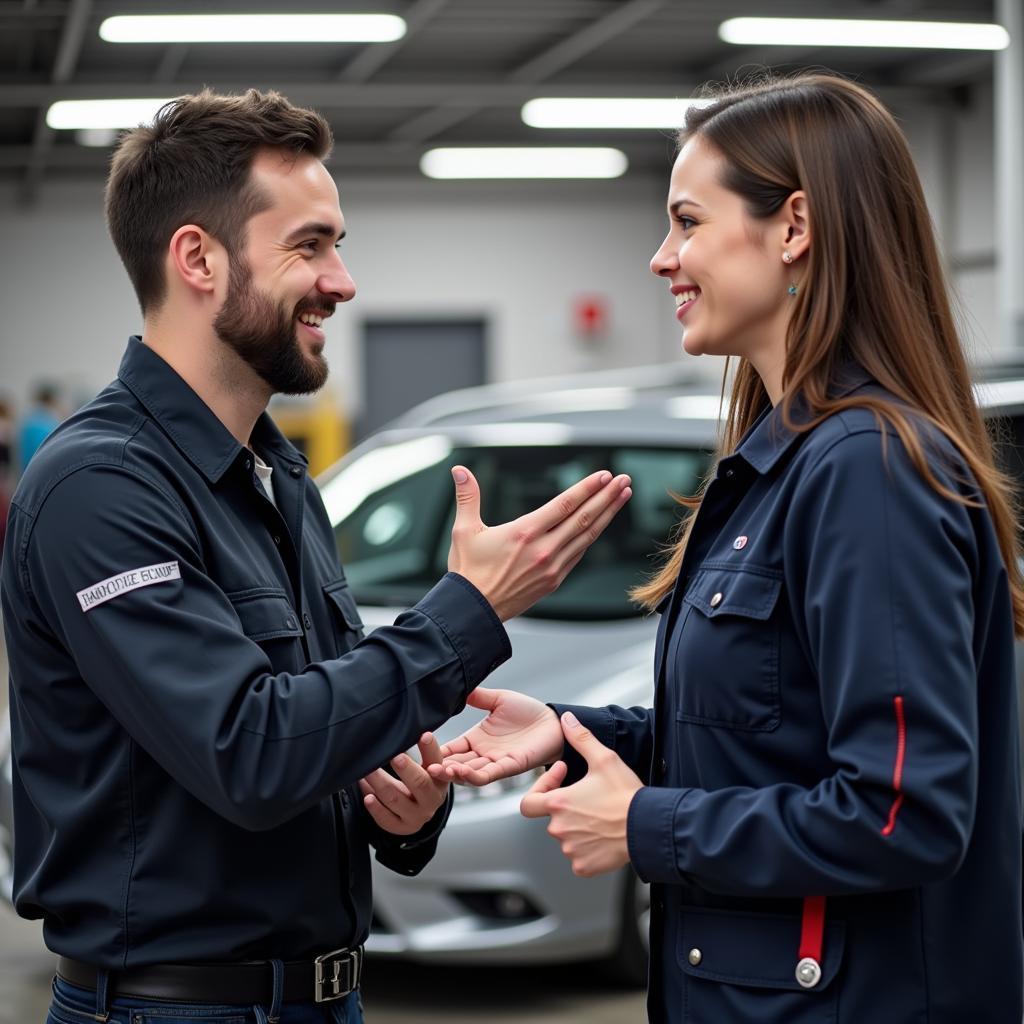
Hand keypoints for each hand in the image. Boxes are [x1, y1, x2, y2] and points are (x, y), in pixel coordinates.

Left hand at [359, 732, 450, 835]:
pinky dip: (376, 809)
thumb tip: (407, 726)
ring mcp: (418, 815)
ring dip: (379, 784)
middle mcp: (432, 798)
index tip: (423, 735)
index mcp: (440, 778)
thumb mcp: (427, 766)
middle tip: (394, 756)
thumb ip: (424, 751)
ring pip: (396, 799)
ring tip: (367, 771)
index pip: (437, 761)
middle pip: (420, 783)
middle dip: (406, 769)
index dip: (431, 749)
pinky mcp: (403, 827)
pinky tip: (367, 796)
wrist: (421, 809)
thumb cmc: (420, 780)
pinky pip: (387, 820)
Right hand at [427, 687, 563, 785]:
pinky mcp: (510, 765)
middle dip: (440, 766)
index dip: (437, 751)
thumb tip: (458, 688)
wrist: (552, 720)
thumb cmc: (528, 711)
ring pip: (469, 773)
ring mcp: (496, 761)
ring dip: (453, 773)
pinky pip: (489, 774)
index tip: (419, 750)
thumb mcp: (498, 700)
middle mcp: (483, 753)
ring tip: (438, 770)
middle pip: (456, 764)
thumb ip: (478, 697)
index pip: (452, 748)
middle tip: (424, 766)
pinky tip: (461, 772)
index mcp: (477, 738)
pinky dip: (474, 775)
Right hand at [447, 465, 630, 620]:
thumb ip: (467, 497)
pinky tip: (600, 524)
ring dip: (607, 514)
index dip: (587, 488)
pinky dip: (592, 536)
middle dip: (607, 496)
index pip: (564, 504)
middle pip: (584, 517)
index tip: (604, 475)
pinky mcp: (554, 580)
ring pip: (587, 536)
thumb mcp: (464, 531)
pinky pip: (579, 554)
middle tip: (624, 480)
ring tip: (622, 496)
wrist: (474, 611)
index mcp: (524, 532)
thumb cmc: (468, 571)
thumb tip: (459, 470)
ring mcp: (552, 567)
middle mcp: (544, 549)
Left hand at [520, 711, 642, 876]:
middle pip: (553, 818)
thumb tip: (567, 719)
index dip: (541, 788)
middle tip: (590, 797)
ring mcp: (571, 850)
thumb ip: (581, 738)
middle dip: (567, 807)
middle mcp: (559, 829)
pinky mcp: (584, 866)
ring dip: (578, 827)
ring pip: (567, 837)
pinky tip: (603, 836)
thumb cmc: (626, 795)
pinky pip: (579, 857)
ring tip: (600, 816)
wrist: (648, 827)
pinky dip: (588, 848)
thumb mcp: (604, 759)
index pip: (528, 803)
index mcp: (558, 804)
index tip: (563, 778)